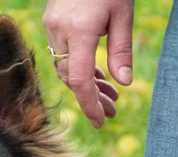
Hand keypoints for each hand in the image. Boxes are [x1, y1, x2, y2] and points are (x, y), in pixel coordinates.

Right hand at [43, 0, 133, 127]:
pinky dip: (80, 67)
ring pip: (67, 68)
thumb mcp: (123, 14)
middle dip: (91, 97)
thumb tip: (124, 84)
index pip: (80, 79)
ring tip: (110, 96)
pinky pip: (65, 54)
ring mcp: (52, 25)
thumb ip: (122, 50)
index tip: (100, 121)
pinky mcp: (53, 20)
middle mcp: (60, 30)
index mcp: (78, 30)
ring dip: (87, 84)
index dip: (89, 104)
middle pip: (72, 77)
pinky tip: (98, 76)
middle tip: (112, 112)